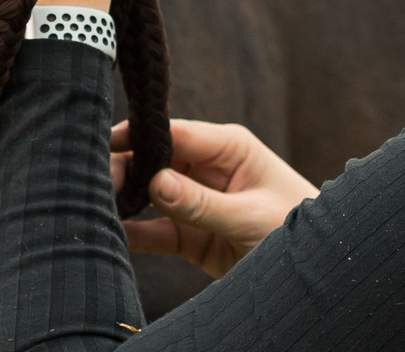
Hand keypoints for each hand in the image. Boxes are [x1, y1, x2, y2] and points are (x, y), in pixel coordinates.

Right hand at [112, 118, 319, 278]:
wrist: (314, 272)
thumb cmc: (295, 230)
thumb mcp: (250, 216)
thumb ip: (202, 204)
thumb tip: (154, 182)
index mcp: (228, 147)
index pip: (175, 132)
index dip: (138, 134)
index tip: (103, 140)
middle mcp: (207, 168)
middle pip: (154, 161)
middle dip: (124, 169)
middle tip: (93, 182)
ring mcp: (196, 201)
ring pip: (148, 194)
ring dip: (122, 199)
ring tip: (90, 203)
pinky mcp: (190, 235)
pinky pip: (154, 230)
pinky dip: (131, 231)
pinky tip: (107, 232)